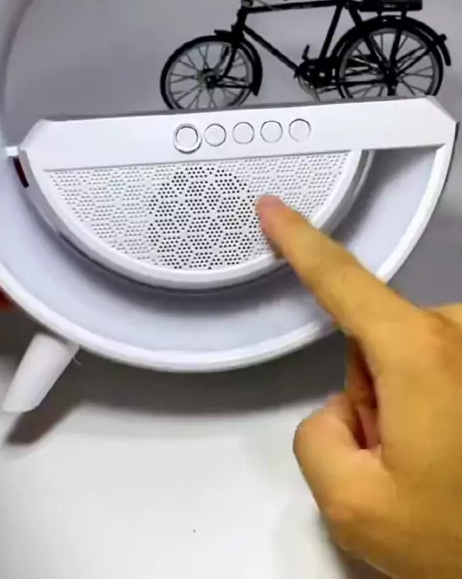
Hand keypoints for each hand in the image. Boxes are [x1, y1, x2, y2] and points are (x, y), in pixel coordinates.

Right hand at [258, 196, 461, 578]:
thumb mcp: (355, 507)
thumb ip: (314, 440)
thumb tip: (336, 413)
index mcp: (419, 354)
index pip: (343, 283)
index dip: (301, 243)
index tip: (275, 211)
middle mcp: (459, 337)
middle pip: (376, 340)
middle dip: (374, 395)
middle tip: (403, 459)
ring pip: (409, 357)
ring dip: (408, 404)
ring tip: (438, 463)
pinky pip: (441, 365)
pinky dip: (436, 403)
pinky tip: (455, 450)